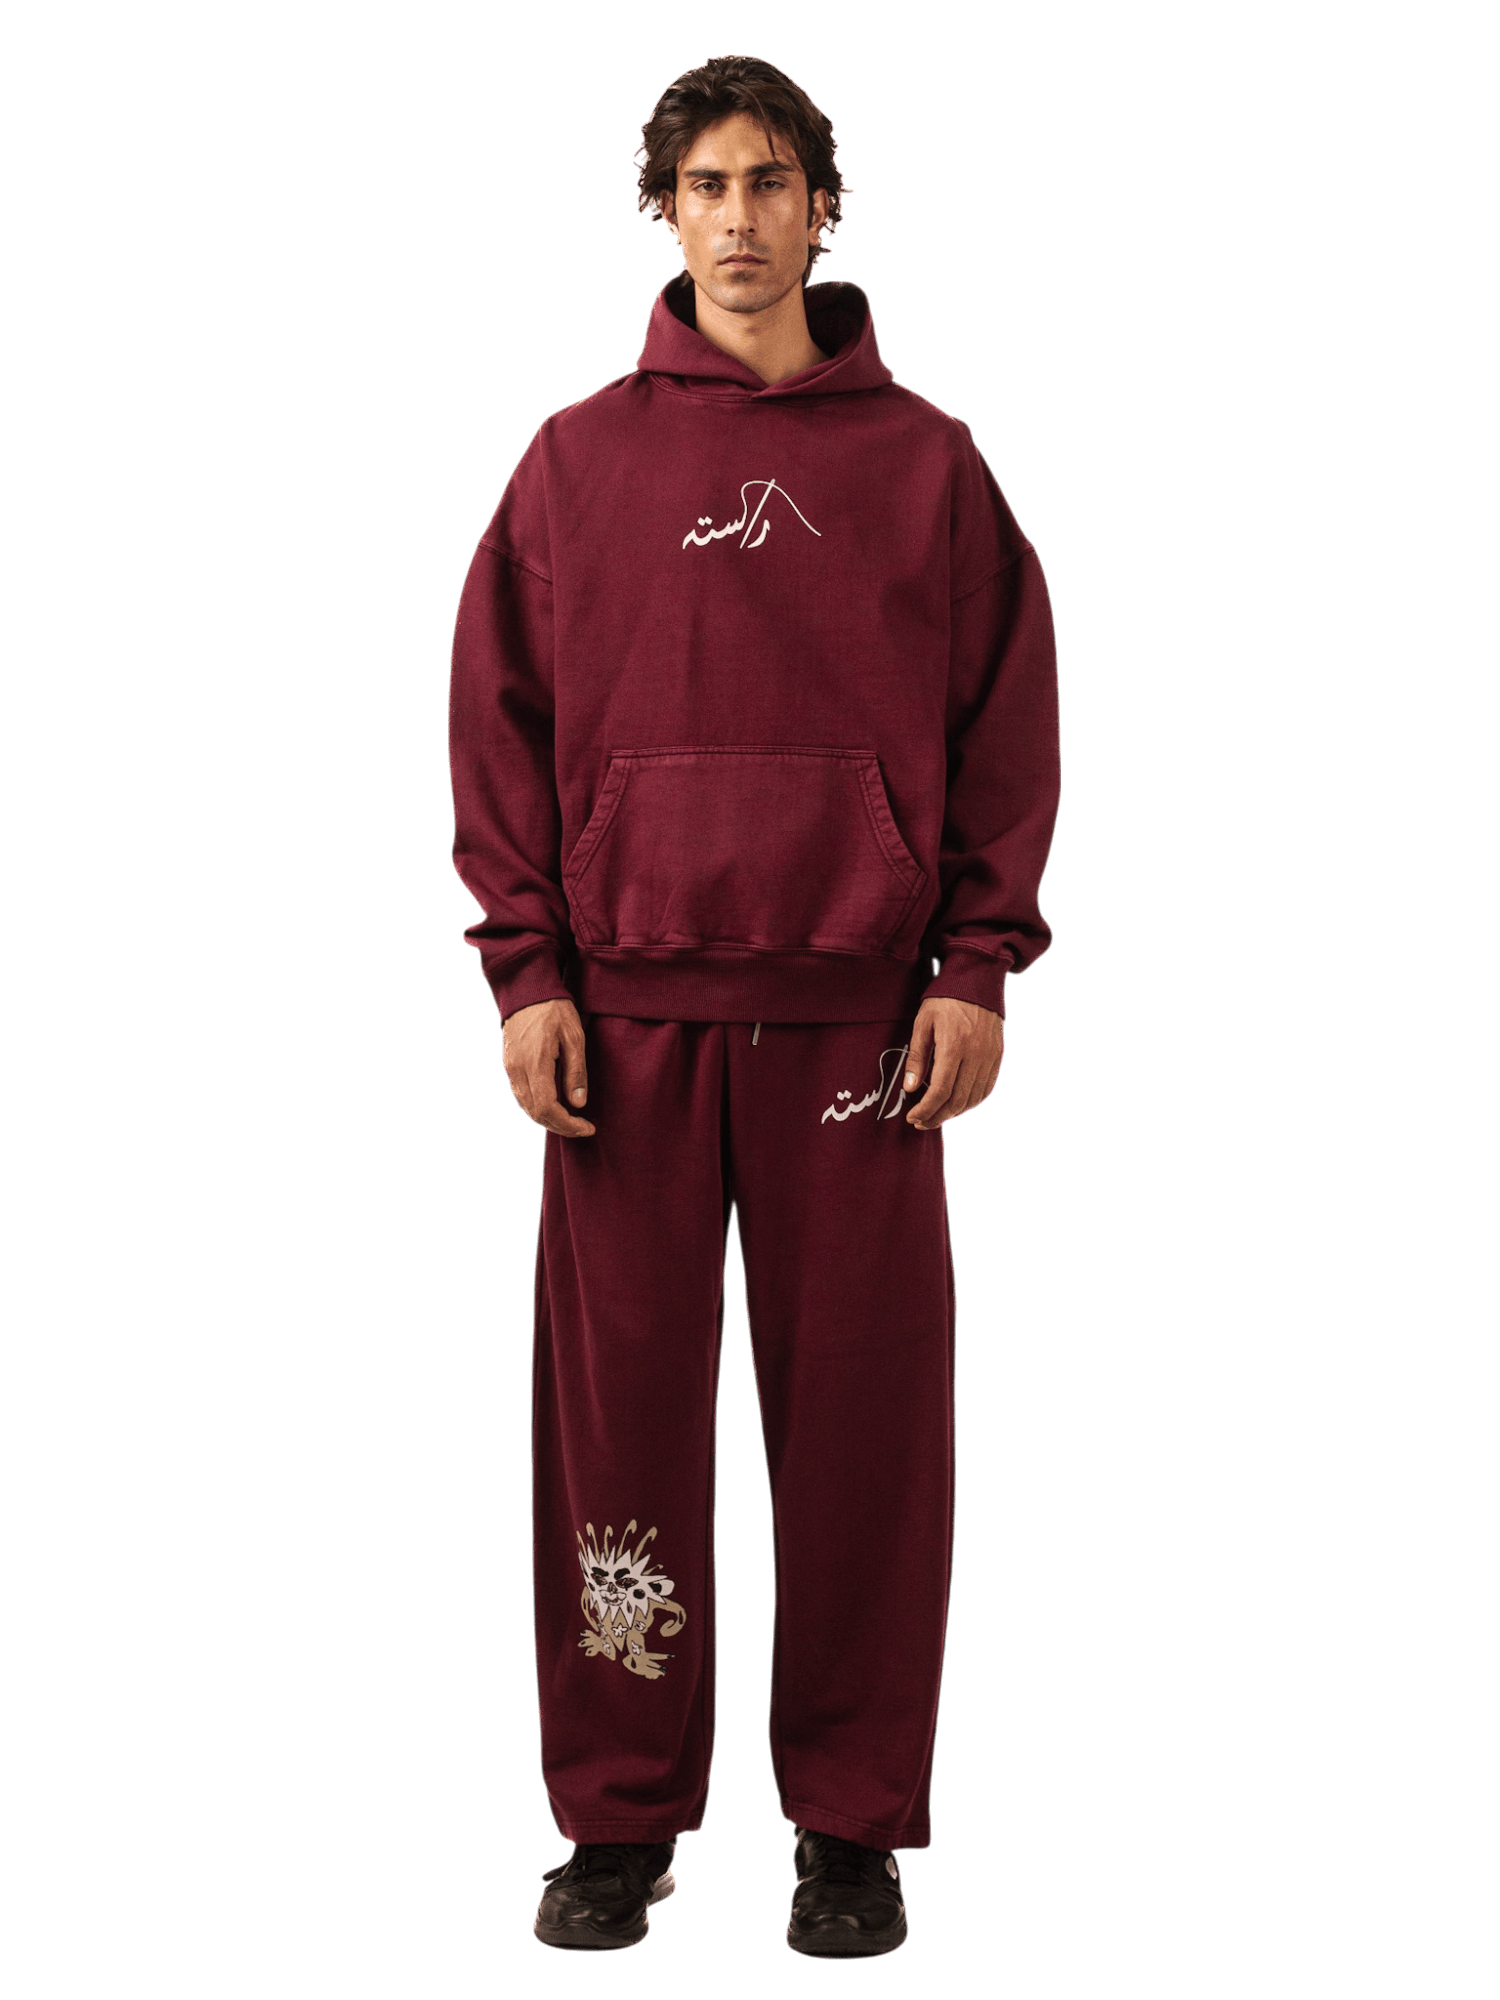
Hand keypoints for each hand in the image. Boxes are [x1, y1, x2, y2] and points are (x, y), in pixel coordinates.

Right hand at [500, 997, 595, 1137]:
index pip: (548, 1109)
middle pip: (536, 1113)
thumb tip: (578, 1103)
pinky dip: (537, 1108)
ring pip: (526, 1108)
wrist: (528, 991)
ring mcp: (510, 1068)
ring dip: (548, 1120)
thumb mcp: (574, 1037)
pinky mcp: (509, 1065)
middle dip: (560, 1127)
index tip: (587, 1128)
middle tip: (582, 1128)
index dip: (568, 1125)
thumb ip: (576, 1072)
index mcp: (535, 1064)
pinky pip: (521, 1096)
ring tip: (571, 1121)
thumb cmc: (554, 1010)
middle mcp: (518, 1071)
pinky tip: (554, 1107)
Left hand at [903, 997, 1003, 1129]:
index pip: (941, 1090)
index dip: (926, 1109)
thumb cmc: (944, 1000)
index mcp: (954, 1046)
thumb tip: (910, 1088)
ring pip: (973, 1098)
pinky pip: (986, 1088)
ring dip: (954, 1113)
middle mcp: (976, 1054)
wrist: (976, 981)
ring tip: (936, 1116)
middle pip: (958, 1100)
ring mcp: (989, 1057)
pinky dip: (971, 1102)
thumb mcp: (923, 1023)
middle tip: (921, 1122)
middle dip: (937, 1116)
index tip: (912, 1118)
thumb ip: (917, 1057)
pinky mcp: (997, 1057)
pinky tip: (956, 1104)